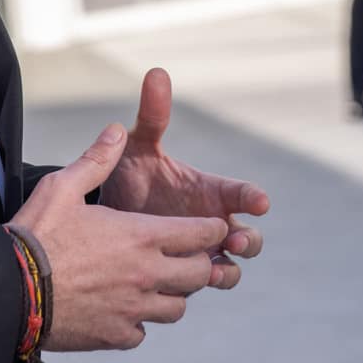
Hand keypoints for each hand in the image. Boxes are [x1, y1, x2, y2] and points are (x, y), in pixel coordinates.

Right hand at [14, 123, 232, 350]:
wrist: (9, 290)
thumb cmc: (37, 234)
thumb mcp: (63, 187)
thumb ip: (96, 160)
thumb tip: (117, 131)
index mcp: (141, 236)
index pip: (202, 235)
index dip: (212, 230)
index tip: (212, 228)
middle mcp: (146, 274)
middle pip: (199, 274)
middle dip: (198, 264)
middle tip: (183, 257)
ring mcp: (133, 309)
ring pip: (176, 308)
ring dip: (170, 295)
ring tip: (153, 284)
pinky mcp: (115, 335)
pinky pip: (142, 332)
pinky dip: (137, 322)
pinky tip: (122, 309)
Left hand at [100, 69, 270, 287]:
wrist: (103, 217)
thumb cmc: (130, 175)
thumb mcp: (139, 147)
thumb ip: (152, 115)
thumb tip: (156, 73)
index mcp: (208, 191)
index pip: (240, 193)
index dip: (251, 196)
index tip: (259, 200)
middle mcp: (212, 224)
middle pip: (249, 236)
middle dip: (248, 239)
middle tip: (236, 239)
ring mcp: (201, 253)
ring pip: (231, 268)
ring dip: (228, 270)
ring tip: (215, 270)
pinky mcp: (184, 277)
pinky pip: (201, 288)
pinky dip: (200, 288)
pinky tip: (185, 288)